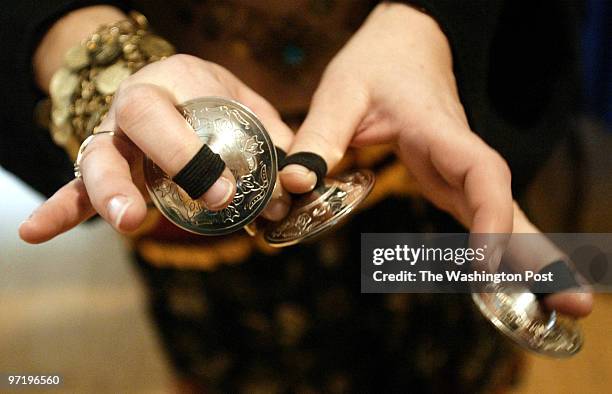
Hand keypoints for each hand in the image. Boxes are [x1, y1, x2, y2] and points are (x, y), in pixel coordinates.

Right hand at [20, 54, 293, 242]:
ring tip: (124, 221)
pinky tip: (36, 233)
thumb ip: (276, 140)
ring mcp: (114, 139)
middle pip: (125, 131)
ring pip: (95, 162)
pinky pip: (77, 189)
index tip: (223, 193)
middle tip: (166, 212)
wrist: (180, 88)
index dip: (189, 153)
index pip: (168, 108)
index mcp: (172, 82)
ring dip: (104, 195)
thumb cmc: (217, 100)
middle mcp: (133, 108)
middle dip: (148, 171)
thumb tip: (298, 186)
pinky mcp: (104, 168)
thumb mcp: (249, 108)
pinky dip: (60, 210)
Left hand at [280, 3, 590, 316]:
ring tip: (562, 306)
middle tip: (575, 303)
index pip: (480, 173)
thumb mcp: (341, 91)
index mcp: (437, 129)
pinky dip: (501, 250)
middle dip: (539, 254)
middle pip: (506, 205)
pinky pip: (481, 217)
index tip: (484, 263)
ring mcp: (458, 170)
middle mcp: (458, 154)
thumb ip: (319, 135)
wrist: (405, 44)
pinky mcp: (451, 181)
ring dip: (531, 260)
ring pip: (501, 215)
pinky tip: (511, 282)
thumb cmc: (378, 63)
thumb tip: (296, 184)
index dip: (490, 218)